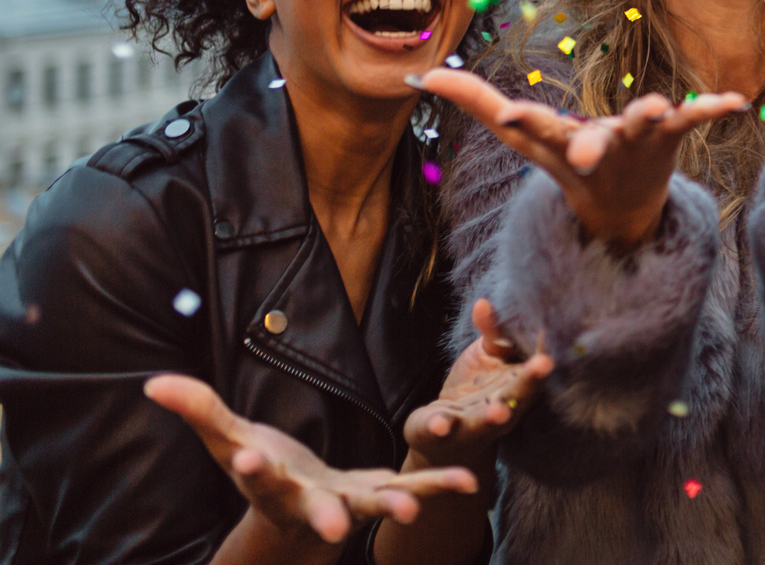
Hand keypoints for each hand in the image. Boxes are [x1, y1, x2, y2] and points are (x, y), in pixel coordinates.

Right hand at [144, 374, 473, 544]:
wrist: (294, 504)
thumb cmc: (261, 465)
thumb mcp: (228, 437)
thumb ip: (200, 410)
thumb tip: (153, 383)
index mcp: (269, 482)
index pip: (254, 475)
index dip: (250, 466)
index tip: (245, 458)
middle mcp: (309, 501)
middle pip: (316, 509)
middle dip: (326, 516)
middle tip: (336, 525)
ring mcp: (349, 502)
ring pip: (373, 506)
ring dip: (393, 506)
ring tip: (412, 509)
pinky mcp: (380, 492)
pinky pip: (414, 487)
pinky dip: (438, 485)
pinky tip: (468, 480)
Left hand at [403, 298, 553, 470]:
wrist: (443, 436)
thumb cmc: (475, 389)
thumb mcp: (487, 356)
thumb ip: (490, 332)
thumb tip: (483, 302)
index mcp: (518, 385)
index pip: (538, 367)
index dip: (547, 351)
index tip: (556, 333)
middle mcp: (504, 408)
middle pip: (521, 394)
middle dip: (532, 380)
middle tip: (546, 364)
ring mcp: (474, 423)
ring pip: (488, 420)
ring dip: (496, 416)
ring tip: (499, 411)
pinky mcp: (442, 432)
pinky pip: (443, 430)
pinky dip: (442, 426)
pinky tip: (441, 423)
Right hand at [415, 69, 747, 247]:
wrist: (623, 207)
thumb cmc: (568, 160)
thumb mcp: (524, 138)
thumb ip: (478, 104)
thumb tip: (422, 74)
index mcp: (561, 145)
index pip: (537, 132)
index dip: (522, 122)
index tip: (510, 116)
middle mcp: (598, 146)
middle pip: (592, 141)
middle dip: (589, 142)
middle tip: (588, 149)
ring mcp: (636, 142)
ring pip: (643, 128)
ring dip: (652, 116)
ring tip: (660, 106)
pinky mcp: (671, 135)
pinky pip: (694, 119)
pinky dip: (712, 108)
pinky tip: (736, 101)